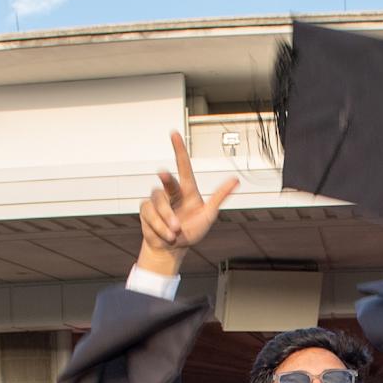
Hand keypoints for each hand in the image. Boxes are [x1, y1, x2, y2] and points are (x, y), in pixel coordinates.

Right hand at [134, 132, 238, 276]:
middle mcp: (171, 192)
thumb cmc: (191, 231)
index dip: (179, 149)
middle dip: (166, 179)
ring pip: (157, 200)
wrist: (172, 248)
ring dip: (166, 218)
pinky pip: (150, 214)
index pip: (183, 166)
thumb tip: (236, 180)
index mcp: (187, 190)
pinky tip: (166, 234)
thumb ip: (220, 197)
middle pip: (167, 180)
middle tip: (163, 173)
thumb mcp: (208, 215)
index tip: (174, 134)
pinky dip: (158, 226)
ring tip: (174, 232)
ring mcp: (158, 200)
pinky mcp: (146, 210)